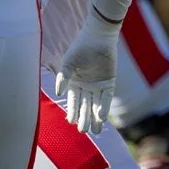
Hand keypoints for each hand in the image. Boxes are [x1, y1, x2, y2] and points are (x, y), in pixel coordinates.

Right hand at [55, 9, 119, 133]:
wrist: (97, 37)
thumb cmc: (80, 48)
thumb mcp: (68, 63)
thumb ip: (63, 77)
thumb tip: (59, 92)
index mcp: (74, 83)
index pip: (73, 101)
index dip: (72, 111)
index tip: (71, 121)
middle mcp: (86, 87)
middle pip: (85, 106)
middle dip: (84, 118)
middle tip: (83, 131)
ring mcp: (98, 86)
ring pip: (96, 105)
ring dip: (95, 118)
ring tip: (95, 131)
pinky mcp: (109, 83)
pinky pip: (106, 97)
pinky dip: (104, 107)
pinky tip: (102, 117)